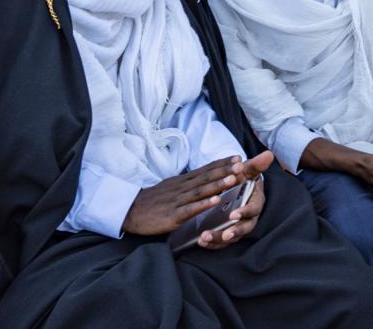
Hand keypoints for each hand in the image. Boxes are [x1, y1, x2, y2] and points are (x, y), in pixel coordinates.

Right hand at [122, 156, 252, 235]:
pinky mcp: (172, 216)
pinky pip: (190, 209)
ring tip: (233, 179)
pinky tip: (215, 201)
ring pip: (200, 191)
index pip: (205, 169)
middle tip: (242, 164)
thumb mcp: (172, 187)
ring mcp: (177, 201)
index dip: (222, 163)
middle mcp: (182, 188)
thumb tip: (206, 177)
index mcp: (182, 181)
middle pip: (206, 177)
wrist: (130, 211)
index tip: (238, 157)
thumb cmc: (154, 201)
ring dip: (218, 184)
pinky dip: (203, 204)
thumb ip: (188, 183)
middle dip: (225, 170)